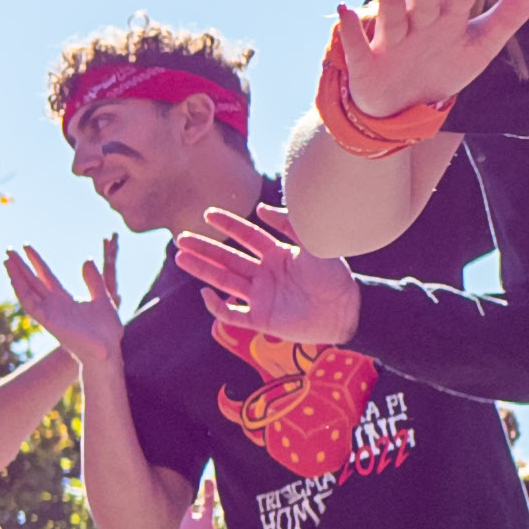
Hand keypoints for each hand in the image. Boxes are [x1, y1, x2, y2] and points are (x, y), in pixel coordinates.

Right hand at [0, 235, 132, 365]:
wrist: (108, 350)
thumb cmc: (106, 331)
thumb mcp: (103, 299)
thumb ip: (94, 281)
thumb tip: (88, 259)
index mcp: (65, 300)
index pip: (46, 277)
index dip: (36, 262)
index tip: (26, 247)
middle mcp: (53, 305)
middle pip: (32, 282)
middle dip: (20, 266)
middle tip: (8, 250)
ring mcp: (49, 313)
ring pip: (27, 291)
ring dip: (16, 275)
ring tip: (6, 259)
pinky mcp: (48, 321)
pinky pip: (30, 304)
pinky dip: (21, 290)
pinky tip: (14, 277)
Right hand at [178, 204, 354, 346]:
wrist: (347, 310)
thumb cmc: (334, 276)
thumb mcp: (314, 242)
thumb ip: (289, 224)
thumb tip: (260, 209)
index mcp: (278, 254)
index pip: (247, 236)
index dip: (228, 225)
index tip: (208, 215)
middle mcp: (265, 274)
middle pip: (228, 258)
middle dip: (205, 249)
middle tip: (181, 239)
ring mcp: (261, 296)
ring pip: (224, 281)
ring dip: (202, 270)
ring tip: (180, 258)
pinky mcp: (261, 319)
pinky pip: (232, 314)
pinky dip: (217, 306)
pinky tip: (206, 293)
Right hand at [336, 0, 528, 122]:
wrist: (401, 106)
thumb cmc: (442, 66)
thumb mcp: (481, 45)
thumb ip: (509, 14)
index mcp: (446, 18)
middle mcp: (418, 24)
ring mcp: (390, 42)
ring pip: (391, 16)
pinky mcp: (366, 64)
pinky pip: (357, 46)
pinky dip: (348, 30)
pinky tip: (342, 9)